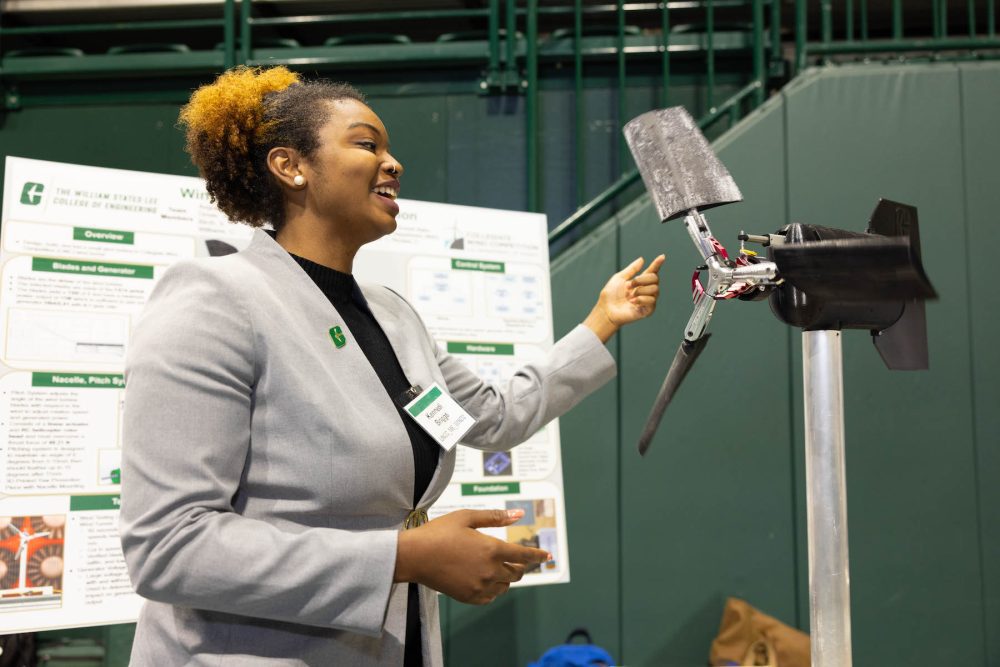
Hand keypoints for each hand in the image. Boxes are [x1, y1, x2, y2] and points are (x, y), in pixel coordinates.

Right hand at [394, 509, 548, 604]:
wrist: (414, 556)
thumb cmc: (439, 532)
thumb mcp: (466, 517)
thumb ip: (495, 517)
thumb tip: (519, 515)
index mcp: (492, 549)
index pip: (524, 555)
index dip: (538, 555)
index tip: (547, 555)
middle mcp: (490, 571)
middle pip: (517, 572)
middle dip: (519, 565)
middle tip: (514, 558)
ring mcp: (480, 586)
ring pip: (505, 586)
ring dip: (506, 577)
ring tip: (494, 567)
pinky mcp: (470, 597)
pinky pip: (491, 596)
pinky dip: (493, 589)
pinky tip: (483, 579)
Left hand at [583, 254, 665, 341]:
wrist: (606, 309)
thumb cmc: (610, 295)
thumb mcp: (619, 278)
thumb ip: (631, 269)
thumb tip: (642, 259)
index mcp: (640, 282)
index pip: (652, 272)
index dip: (657, 264)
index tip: (662, 256)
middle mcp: (646, 290)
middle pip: (655, 278)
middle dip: (642, 279)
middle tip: (629, 285)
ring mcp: (648, 300)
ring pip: (655, 289)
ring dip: (640, 290)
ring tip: (630, 296)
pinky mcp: (648, 310)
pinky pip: (652, 301)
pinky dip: (641, 299)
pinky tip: (632, 302)